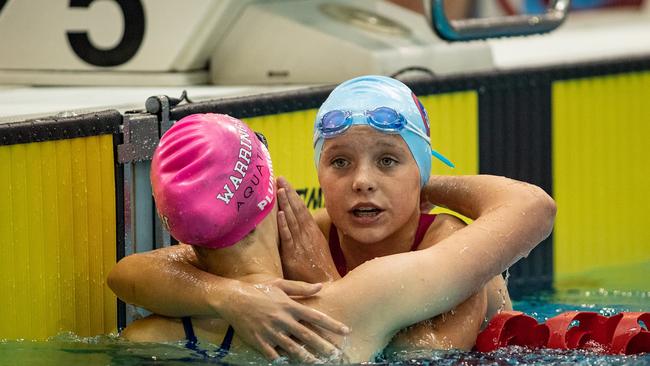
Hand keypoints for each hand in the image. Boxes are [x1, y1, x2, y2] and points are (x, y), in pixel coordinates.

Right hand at [218, 278, 348, 361]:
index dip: (332, 325)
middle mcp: (283, 320)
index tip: (345, 331)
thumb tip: (321, 287)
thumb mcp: (280, 285)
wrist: (233, 299)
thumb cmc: (258, 290)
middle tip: (336, 354)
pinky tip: (291, 363)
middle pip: (308, 336)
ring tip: (317, 363)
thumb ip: (301, 288)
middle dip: (324, 346)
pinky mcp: (260, 342)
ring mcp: (271, 332)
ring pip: (293, 349)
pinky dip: (283, 360)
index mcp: (290, 306)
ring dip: (307, 357)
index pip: (316, 317)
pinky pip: (274, 355)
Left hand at [277, 177, 339, 282]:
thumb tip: (295, 225)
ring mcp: (301, 244)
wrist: (326, 287)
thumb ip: (306, 236)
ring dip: (285, 204)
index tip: (284, 182)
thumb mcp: (316, 248)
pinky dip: (284, 225)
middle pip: (296, 210)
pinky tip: (280, 214)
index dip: (293, 195)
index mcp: (312, 232)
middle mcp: (308, 235)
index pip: (301, 209)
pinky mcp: (294, 256)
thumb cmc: (319, 269)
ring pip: (292, 220)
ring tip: (278, 189)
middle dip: (287, 193)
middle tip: (279, 177)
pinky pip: (288, 238)